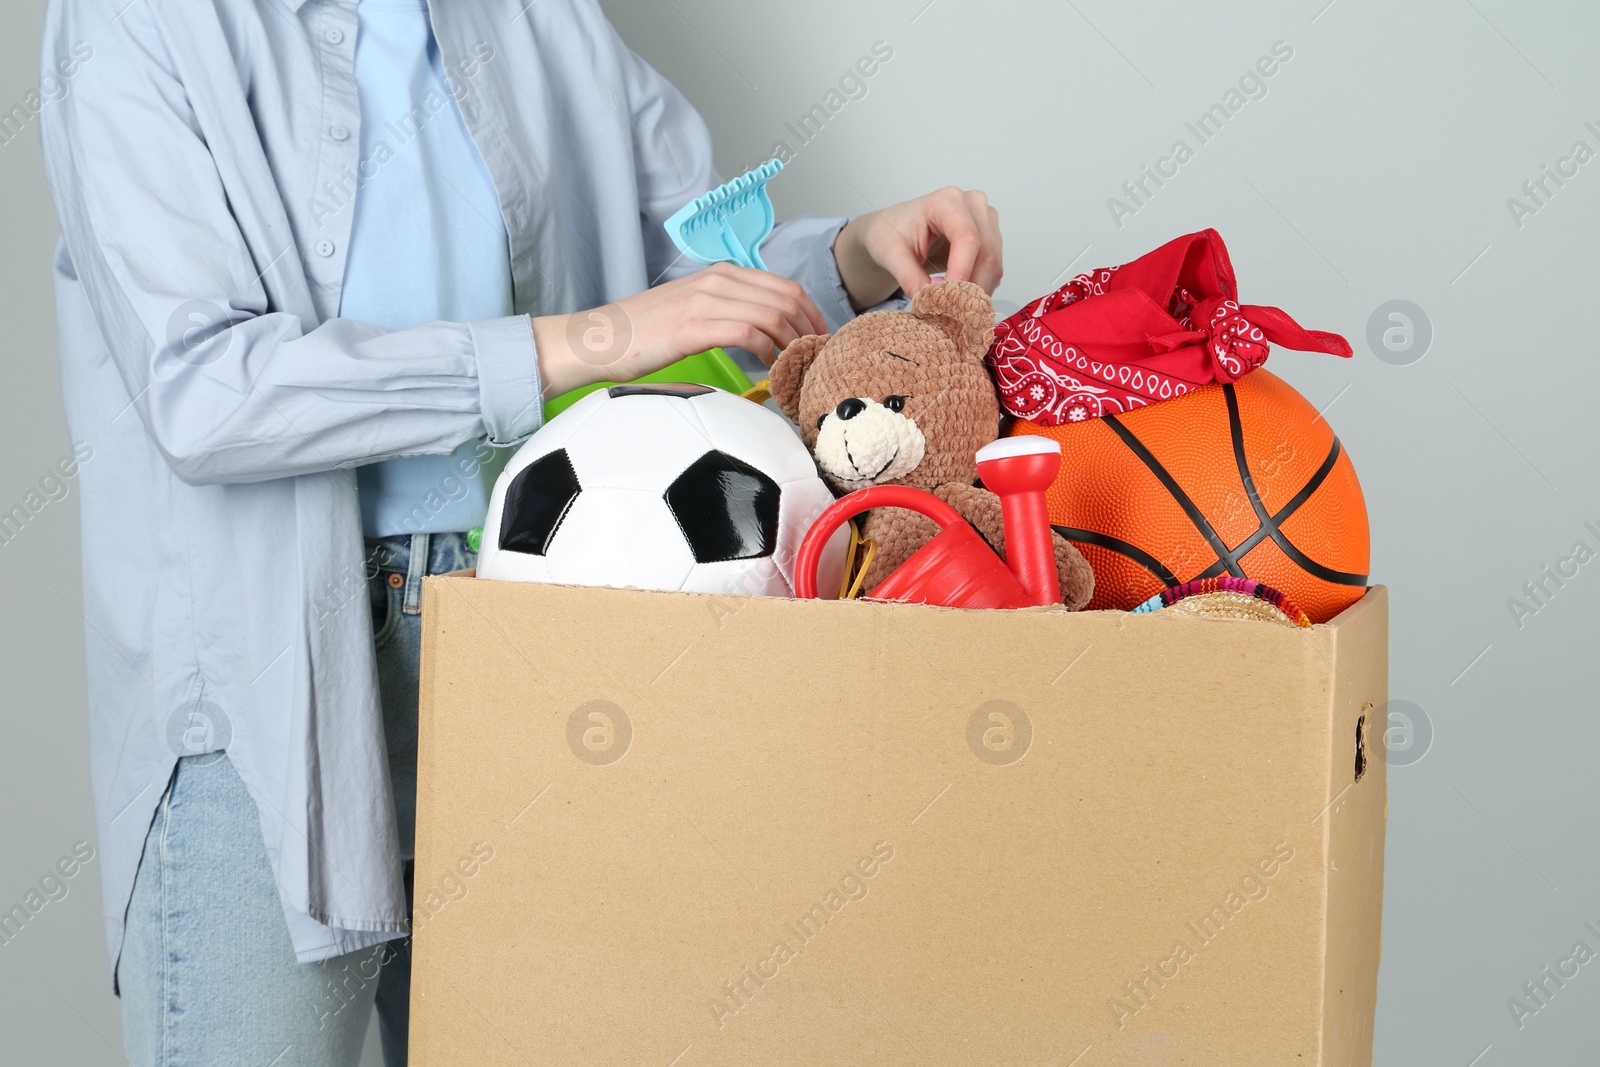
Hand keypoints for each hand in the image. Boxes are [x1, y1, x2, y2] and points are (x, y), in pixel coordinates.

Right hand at [531, 263, 827, 397]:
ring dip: (795, 343)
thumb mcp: (691, 311)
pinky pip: (749, 334)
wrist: (599, 338)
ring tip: (799, 366)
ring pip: (774, 315)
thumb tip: (763, 334)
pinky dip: (769, 352)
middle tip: (820, 357)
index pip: (785, 286)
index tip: (821, 339)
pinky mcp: (693, 326)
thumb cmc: (642, 333)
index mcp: (720, 274)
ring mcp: (705, 300)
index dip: (812, 313)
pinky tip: (770, 369)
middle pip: (787, 298)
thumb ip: (726, 312)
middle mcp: (717, 280)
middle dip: (812, 329)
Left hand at [833, 187, 1002, 309]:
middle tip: (953, 317)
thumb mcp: (891, 254)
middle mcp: (973, 205)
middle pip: (986, 254)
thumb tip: (930, 301)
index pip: (967, 239)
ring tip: (954, 313)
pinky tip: (960, 300)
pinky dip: (979, 290)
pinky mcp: (990, 238)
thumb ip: (908, 277)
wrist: (894, 229)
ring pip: (994, 266)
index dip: (962, 273)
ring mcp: (986, 221)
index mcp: (947, 201)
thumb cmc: (891, 232)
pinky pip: (993, 271)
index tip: (950, 302)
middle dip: (971, 289)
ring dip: (977, 293)